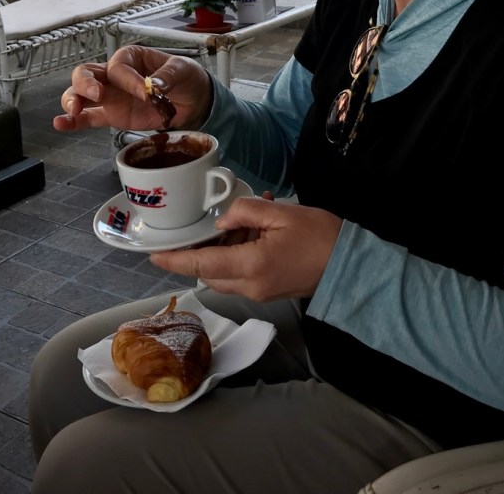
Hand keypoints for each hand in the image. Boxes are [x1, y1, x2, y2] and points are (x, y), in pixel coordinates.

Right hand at [52, 45, 212, 132]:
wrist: (193, 101)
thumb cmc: (185, 77)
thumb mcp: (182, 69)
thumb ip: (167, 76)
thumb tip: (154, 86)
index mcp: (130, 57)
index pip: (118, 66)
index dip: (128, 79)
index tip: (146, 93)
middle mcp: (115, 75)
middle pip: (86, 73)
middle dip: (86, 83)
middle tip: (97, 96)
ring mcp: (110, 96)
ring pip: (80, 94)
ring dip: (73, 100)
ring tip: (75, 110)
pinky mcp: (111, 115)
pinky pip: (88, 117)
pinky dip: (73, 121)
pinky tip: (61, 124)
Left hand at [150, 198, 342, 300]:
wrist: (350, 265)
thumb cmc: (320, 235)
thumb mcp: (281, 212)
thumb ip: (246, 212)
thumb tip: (221, 222)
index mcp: (251, 266)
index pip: (201, 265)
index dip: (175, 260)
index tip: (153, 254)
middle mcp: (250, 286)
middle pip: (208, 273)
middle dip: (199, 252)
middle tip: (203, 225)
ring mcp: (259, 292)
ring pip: (224, 275)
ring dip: (221, 251)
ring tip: (241, 221)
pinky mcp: (268, 291)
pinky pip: (240, 275)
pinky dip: (237, 255)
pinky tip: (255, 230)